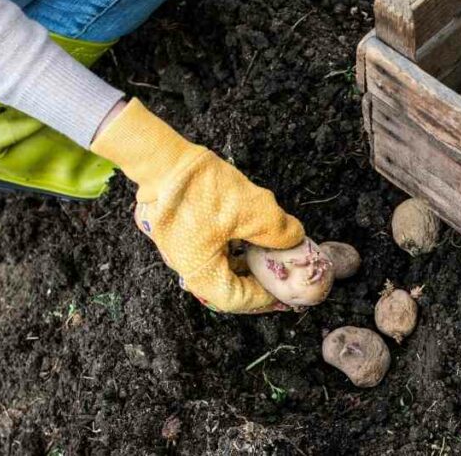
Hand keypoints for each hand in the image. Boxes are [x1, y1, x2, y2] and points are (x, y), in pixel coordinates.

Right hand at [90, 99, 304, 312]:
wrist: (165, 162)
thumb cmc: (202, 190)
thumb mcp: (254, 211)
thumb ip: (280, 232)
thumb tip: (295, 239)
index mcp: (201, 274)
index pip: (238, 299)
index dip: (265, 297)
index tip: (284, 289)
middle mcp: (188, 268)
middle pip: (229, 286)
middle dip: (257, 278)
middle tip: (279, 272)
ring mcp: (182, 251)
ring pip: (221, 266)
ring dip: (247, 260)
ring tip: (270, 250)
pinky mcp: (182, 234)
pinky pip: (212, 249)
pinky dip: (234, 245)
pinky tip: (250, 232)